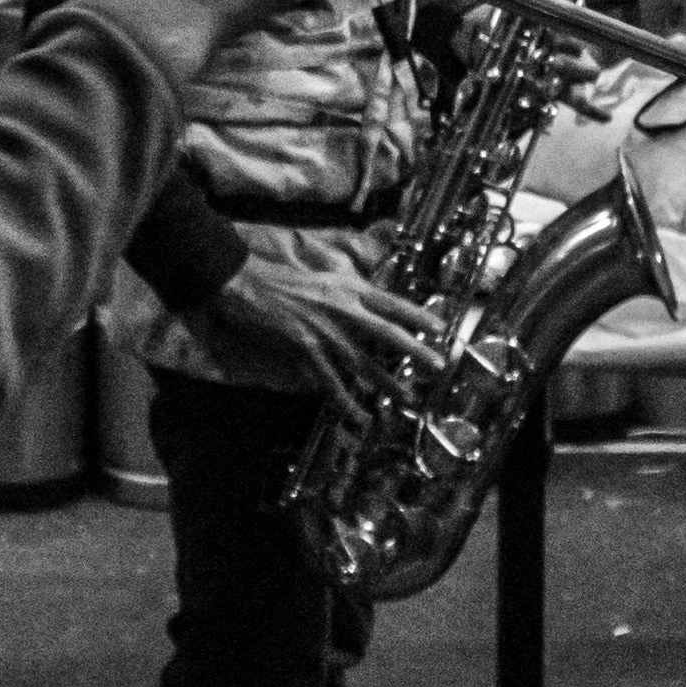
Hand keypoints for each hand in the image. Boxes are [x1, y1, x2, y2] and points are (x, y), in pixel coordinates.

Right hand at [201, 256, 441, 420]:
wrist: (245, 282)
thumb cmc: (282, 277)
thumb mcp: (323, 272)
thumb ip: (349, 284)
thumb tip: (369, 295)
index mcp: (348, 288)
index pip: (392, 303)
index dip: (418, 315)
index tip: (440, 327)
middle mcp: (342, 310)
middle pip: (387, 333)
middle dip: (415, 350)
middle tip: (437, 366)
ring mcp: (324, 333)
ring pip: (363, 363)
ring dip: (386, 382)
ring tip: (405, 397)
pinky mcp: (305, 351)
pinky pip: (331, 382)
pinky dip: (345, 401)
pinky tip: (358, 414)